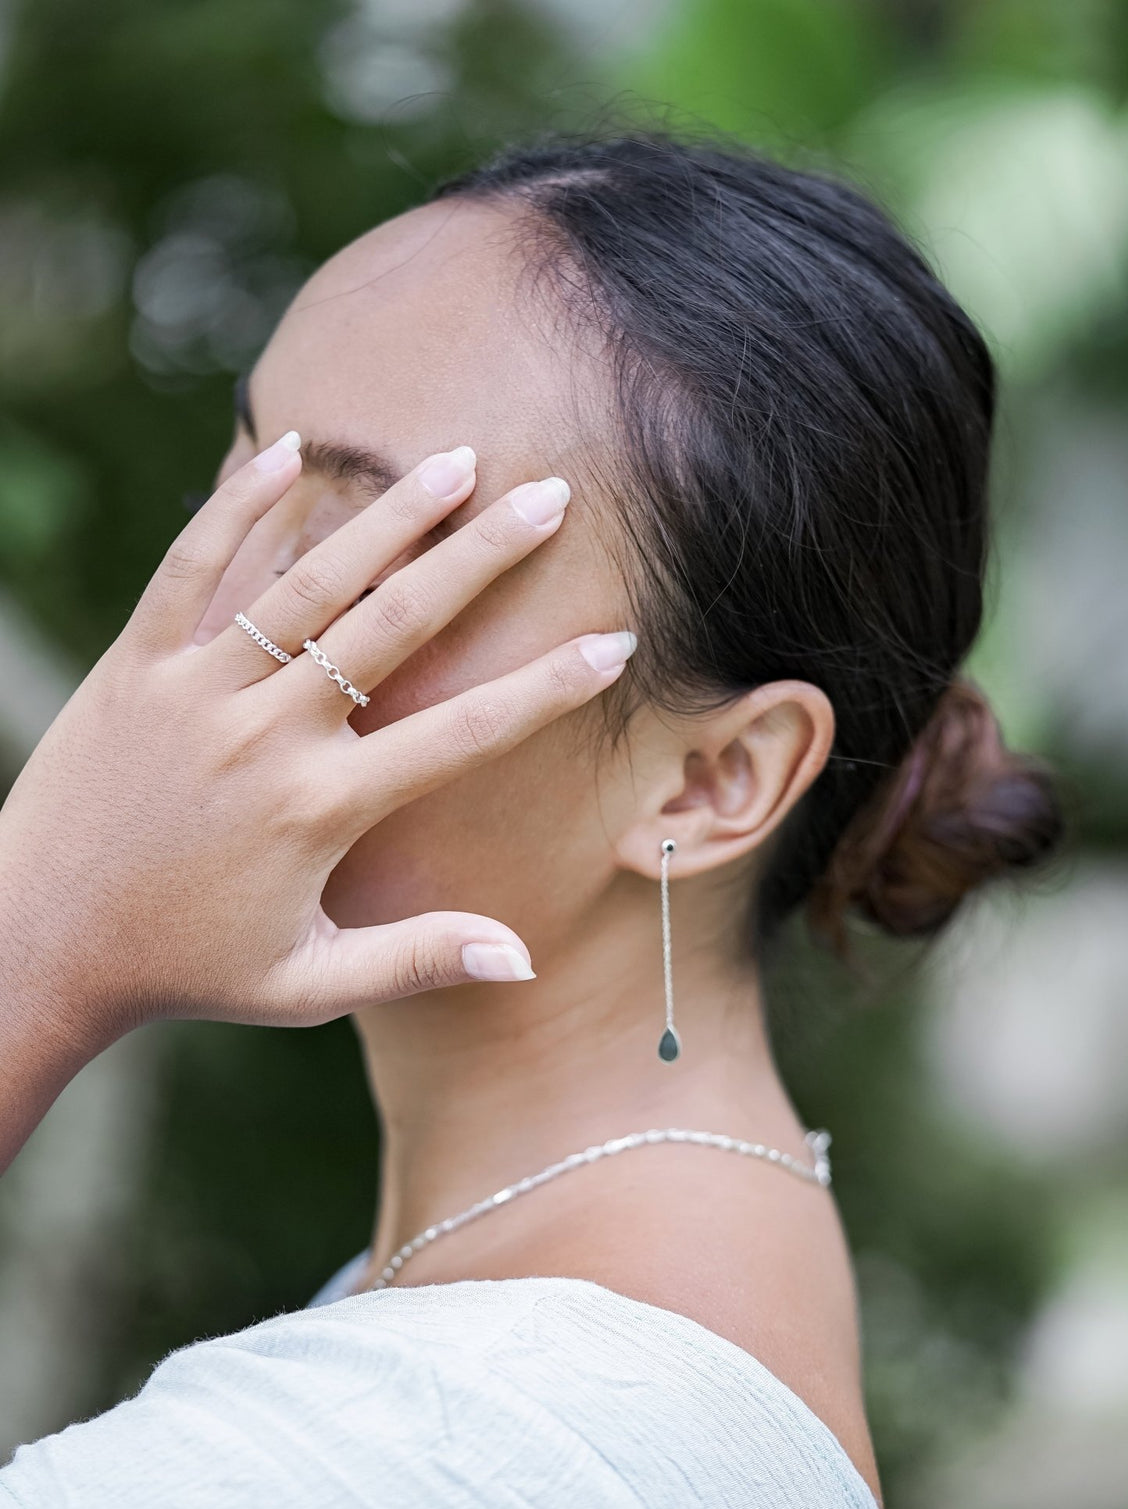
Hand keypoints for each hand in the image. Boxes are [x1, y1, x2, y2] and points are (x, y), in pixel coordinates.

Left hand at [0, 433, 633, 1064]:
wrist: (36, 937)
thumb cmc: (185, 966)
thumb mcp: (307, 983)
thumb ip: (417, 960)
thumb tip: (524, 957)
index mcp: (320, 809)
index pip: (461, 735)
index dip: (546, 689)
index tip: (612, 644)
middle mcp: (266, 735)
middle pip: (395, 625)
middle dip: (483, 557)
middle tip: (551, 495)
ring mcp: (196, 690)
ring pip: (308, 582)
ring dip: (389, 516)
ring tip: (457, 460)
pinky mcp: (135, 664)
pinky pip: (190, 568)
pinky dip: (237, 506)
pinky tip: (286, 447)